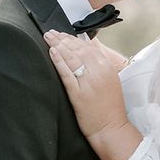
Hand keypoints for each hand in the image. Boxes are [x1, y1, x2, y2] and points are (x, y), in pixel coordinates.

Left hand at [44, 31, 140, 159]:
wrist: (111, 127)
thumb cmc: (110, 107)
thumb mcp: (110, 80)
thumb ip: (100, 64)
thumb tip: (89, 48)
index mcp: (107, 67)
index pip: (88, 47)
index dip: (73, 39)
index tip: (62, 34)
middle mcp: (99, 72)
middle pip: (78, 50)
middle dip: (63, 39)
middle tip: (51, 32)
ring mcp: (89, 82)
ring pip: (72, 58)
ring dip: (58, 45)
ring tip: (48, 38)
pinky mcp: (79, 94)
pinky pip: (67, 74)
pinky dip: (59, 61)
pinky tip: (52, 53)